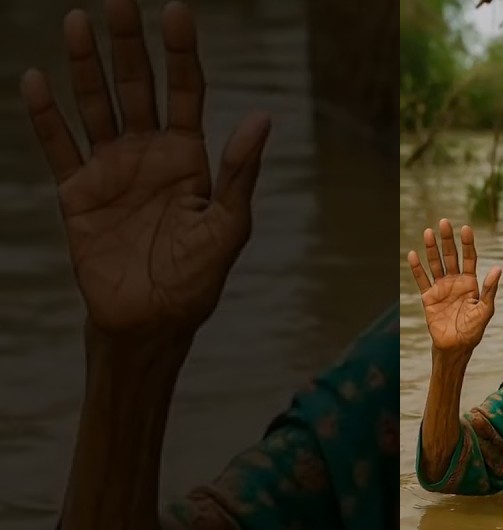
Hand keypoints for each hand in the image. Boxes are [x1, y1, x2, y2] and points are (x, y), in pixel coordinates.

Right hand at [20, 0, 269, 340]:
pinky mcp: (78, 192)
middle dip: (129, 44)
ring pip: (96, 105)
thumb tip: (263, 118)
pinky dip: (45, 116)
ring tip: (76, 22)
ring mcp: (111, 169)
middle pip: (137, 87)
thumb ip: (240, 173)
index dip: (181, 53)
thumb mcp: (228, 226)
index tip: (177, 11)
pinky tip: (35, 79)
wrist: (152, 320)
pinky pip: (58, 146)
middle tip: (117, 0)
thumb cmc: (198, 278)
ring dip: (85, 66)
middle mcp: (149, 154)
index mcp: (189, 157)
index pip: (185, 92)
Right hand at [407, 219, 501, 354]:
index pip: (470, 258)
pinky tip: (413, 254)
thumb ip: (490, 290)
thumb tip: (498, 268)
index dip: (467, 244)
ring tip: (428, 232)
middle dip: (448, 240)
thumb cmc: (473, 330)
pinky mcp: (428, 297)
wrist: (455, 347)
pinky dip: (417, 268)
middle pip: (451, 256)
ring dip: (431, 249)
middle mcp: (455, 282)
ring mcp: (441, 288)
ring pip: (435, 264)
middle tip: (444, 222)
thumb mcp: (485, 310)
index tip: (466, 228)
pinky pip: (421, 280)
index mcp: (471, 283)